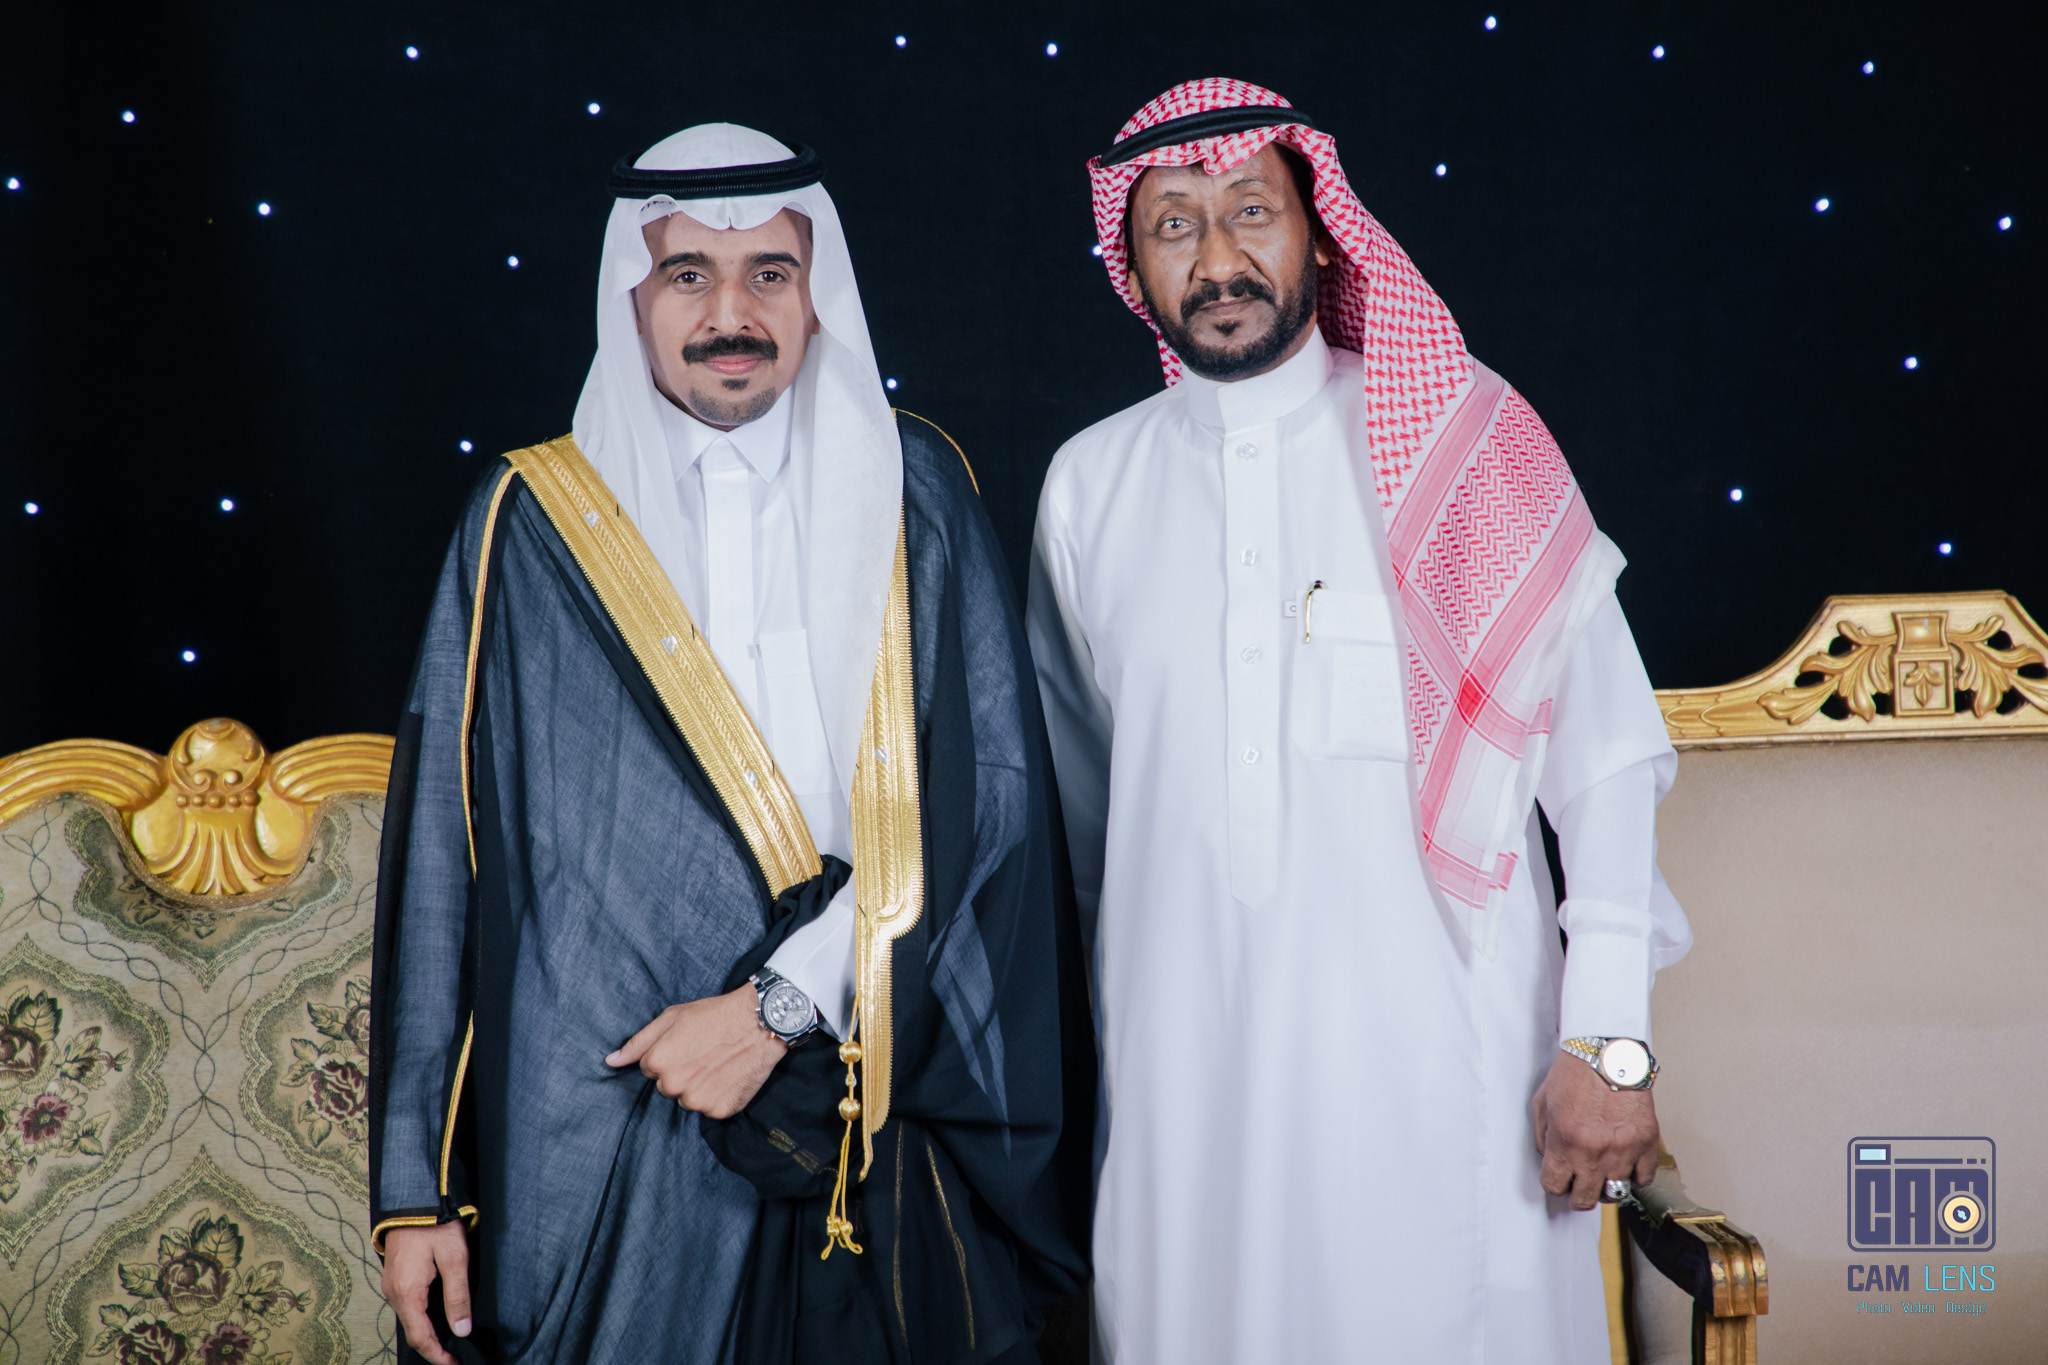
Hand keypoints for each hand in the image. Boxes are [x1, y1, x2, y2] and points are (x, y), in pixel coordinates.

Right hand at [381, 1221, 470, 1364]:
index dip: (438, 1356)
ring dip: (429, 1333)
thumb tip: (462, 1329)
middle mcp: (393, 1293)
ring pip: (410, 1320)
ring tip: (452, 1341)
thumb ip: (458, 1296)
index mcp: (407, 1293)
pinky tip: (439, 1318)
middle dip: (434, 1348)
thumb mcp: (455, 1258)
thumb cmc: (435, 1225)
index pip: (421, 1338)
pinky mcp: (396, 1277)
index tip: (456, 1364)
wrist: (413, 1199)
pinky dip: (422, 1318)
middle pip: (414, 1332)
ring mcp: (392, 1286)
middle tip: (457, 1356)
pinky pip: (408, 1306)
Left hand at [605, 984, 784, 1117]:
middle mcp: (674, 1086)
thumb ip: (638, 1042)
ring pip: (688, 1099)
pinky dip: (718, 1096)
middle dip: (681, 1073)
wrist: (759, 1023)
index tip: (687, 1044)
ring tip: (717, 1063)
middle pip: (668, 1087)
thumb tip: (611, 1061)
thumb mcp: (672, 1018)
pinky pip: (710, 1108)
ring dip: (698, 1087)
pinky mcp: (720, 1110)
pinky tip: (729, 1075)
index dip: (668, 1055)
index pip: (650, 1069)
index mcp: (658, 1063)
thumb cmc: (715, 1015)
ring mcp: (698, 1101)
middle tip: (703, 1053)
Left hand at [1530, 1049, 1659, 1210]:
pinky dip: (1634, 1177)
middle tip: (1578, 1183)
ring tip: (1601, 1175)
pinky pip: (1643, 1179)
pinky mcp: (1646, 1144)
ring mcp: (1623, 1151)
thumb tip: (1549, 1161)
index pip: (1555, 1186)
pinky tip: (1625, 1165)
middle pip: (1584, 1199)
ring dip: (1605, 1187)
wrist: (1610, 1054)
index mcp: (1565, 1142)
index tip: (1558, 1179)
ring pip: (1615, 1194)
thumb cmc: (1575, 1072)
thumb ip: (1543, 1137)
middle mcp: (1594, 1153)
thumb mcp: (1543, 1102)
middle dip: (1577, 1194)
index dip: (1554, 1184)